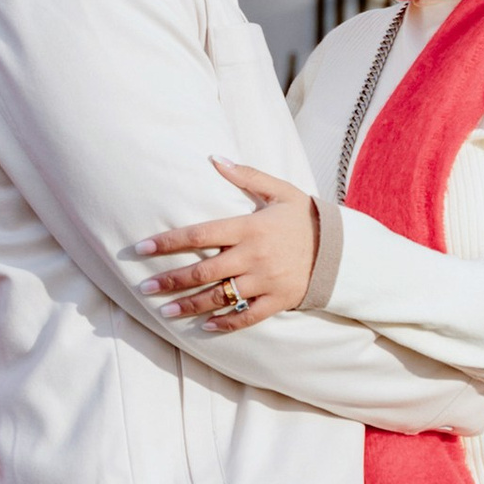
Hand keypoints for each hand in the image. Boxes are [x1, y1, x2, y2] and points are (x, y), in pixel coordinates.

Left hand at [137, 163, 319, 326]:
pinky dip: (225, 323)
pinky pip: (246, 317)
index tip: (141, 249)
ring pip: (219, 297)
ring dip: (188, 305)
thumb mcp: (280, 191)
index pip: (199, 234)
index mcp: (249, 227)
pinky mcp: (277, 300)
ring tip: (164, 311)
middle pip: (202, 270)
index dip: (168, 242)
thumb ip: (246, 175)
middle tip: (143, 288)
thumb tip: (214, 158)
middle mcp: (253, 256)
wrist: (342, 249)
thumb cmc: (304, 217)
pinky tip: (204, 326)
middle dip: (170, 281)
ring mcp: (265, 281)